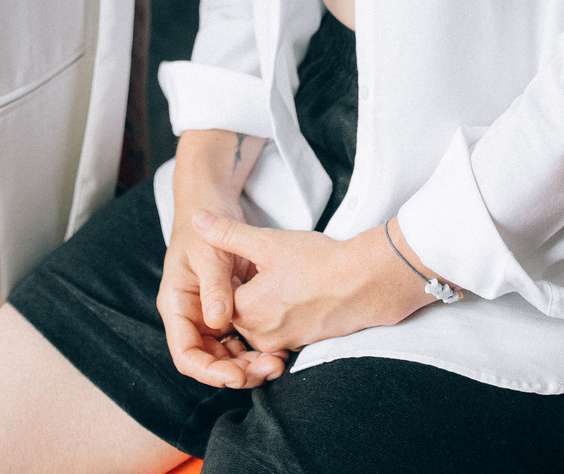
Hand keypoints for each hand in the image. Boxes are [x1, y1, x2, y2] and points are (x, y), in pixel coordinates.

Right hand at [157, 201, 286, 389]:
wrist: (211, 200)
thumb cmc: (204, 223)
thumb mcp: (210, 252)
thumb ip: (214, 286)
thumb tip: (218, 320)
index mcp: (177, 305)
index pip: (186, 353)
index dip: (209, 371)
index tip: (235, 375)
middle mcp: (191, 314)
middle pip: (209, 359)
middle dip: (235, 371)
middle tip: (265, 371)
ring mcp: (209, 312)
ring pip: (226, 352)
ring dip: (248, 363)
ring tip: (275, 364)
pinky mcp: (227, 307)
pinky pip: (240, 337)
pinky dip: (255, 346)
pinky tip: (277, 348)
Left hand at [192, 212, 440, 355]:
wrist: (366, 282)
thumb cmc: (316, 261)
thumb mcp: (267, 242)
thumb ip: (228, 234)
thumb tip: (197, 220)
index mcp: (247, 313)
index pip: (220, 302)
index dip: (227, 280)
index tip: (240, 262)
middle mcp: (263, 336)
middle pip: (239, 316)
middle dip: (244, 294)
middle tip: (261, 268)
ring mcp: (286, 343)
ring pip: (261, 325)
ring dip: (264, 306)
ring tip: (282, 278)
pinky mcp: (306, 343)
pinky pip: (282, 333)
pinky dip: (284, 315)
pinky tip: (298, 292)